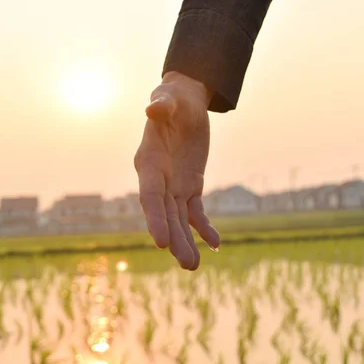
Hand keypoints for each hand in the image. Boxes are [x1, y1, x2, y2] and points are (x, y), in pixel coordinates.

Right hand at [134, 71, 220, 269]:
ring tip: (193, 266)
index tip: (161, 243)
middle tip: (187, 264)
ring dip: (186, 241)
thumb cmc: (172, 99)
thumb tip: (153, 108)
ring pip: (179, 219)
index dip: (155, 219)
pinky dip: (204, 227)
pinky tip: (215, 243)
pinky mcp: (190, 185)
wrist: (183, 104)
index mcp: (149, 162)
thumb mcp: (168, 97)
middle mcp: (158, 178)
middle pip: (165, 214)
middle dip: (174, 239)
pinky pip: (196, 211)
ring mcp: (174, 185)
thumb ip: (161, 104)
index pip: (151, 195)